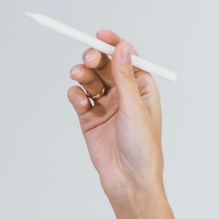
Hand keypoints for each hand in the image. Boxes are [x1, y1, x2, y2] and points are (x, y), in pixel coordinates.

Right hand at [66, 30, 164, 210]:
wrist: (129, 182)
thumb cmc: (142, 149)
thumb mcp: (135, 109)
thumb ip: (125, 77)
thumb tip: (123, 47)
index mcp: (142, 89)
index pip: (126, 58)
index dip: (113, 44)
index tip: (100, 36)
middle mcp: (124, 95)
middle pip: (104, 65)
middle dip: (94, 58)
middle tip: (88, 60)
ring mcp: (106, 106)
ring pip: (89, 79)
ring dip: (82, 74)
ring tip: (78, 77)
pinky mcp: (89, 119)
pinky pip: (79, 97)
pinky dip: (76, 95)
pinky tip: (80, 102)